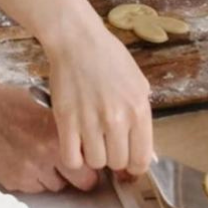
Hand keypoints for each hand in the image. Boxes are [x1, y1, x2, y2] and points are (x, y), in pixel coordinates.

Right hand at [0, 82, 99, 193]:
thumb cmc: (15, 106)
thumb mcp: (50, 107)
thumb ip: (72, 128)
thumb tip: (96, 144)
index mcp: (58, 132)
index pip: (93, 161)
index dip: (95, 160)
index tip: (93, 159)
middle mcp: (46, 154)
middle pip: (83, 182)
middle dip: (82, 176)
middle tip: (76, 166)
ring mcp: (29, 171)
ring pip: (58, 187)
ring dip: (56, 176)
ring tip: (42, 156)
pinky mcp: (15, 182)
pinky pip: (36, 189)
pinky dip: (35, 178)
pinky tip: (26, 159)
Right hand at [43, 22, 153, 176]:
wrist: (77, 40)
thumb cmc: (108, 57)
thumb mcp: (138, 83)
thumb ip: (141, 114)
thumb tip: (141, 145)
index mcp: (139, 109)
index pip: (141, 159)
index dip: (134, 166)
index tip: (127, 163)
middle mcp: (117, 118)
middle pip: (117, 163)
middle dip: (112, 158)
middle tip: (106, 145)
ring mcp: (91, 120)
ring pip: (95, 163)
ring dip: (92, 157)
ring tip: (89, 141)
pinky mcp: (66, 120)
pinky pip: (71, 158)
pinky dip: (73, 156)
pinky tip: (74, 144)